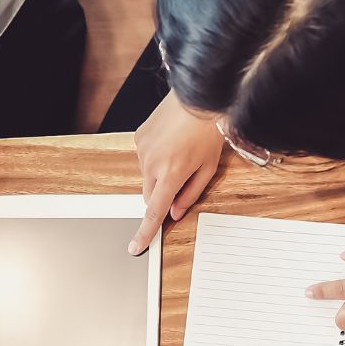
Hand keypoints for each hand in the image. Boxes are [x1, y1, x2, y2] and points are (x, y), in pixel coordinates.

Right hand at [128, 92, 225, 253]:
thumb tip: (175, 212)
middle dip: (162, 195)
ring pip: (146, 177)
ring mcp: (142, 150)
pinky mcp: (138, 138)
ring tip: (178, 154)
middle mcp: (152, 164)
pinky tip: (169, 143)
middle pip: (149, 196)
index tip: (136, 247)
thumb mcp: (208, 168)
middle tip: (180, 179)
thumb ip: (191, 194)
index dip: (145, 232)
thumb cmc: (208, 131)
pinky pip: (144, 158)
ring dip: (159, 174)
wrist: (198, 98)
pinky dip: (154, 158)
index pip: (154, 212)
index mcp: (171, 174)